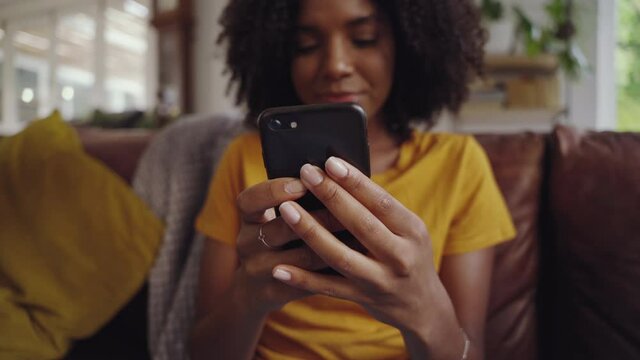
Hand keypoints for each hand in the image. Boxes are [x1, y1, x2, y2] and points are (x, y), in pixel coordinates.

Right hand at [232, 177, 342, 314]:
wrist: (256, 289)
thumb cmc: (279, 240)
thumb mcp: (275, 218)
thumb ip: (299, 198)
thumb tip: (338, 174)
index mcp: (249, 218)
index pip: (249, 200)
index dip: (274, 191)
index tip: (303, 183)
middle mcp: (247, 243)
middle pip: (278, 229)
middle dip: (317, 217)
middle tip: (349, 207)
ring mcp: (257, 271)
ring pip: (298, 258)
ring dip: (331, 244)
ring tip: (360, 234)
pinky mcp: (273, 293)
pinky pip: (306, 284)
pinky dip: (332, 271)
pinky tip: (354, 260)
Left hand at [272, 157, 449, 333]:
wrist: (423, 306)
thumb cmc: (408, 254)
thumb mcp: (408, 230)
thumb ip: (379, 209)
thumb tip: (338, 175)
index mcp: (412, 230)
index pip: (381, 201)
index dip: (355, 181)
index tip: (330, 162)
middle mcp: (399, 256)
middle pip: (361, 224)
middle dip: (331, 197)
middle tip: (306, 173)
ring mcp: (381, 281)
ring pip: (340, 256)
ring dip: (311, 232)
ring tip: (285, 210)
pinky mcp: (362, 299)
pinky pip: (328, 288)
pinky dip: (303, 279)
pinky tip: (279, 268)